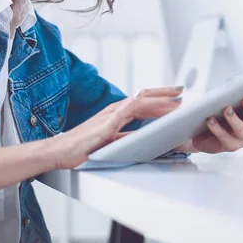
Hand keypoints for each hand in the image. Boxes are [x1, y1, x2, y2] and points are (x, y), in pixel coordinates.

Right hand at [51, 86, 182, 168]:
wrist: (60, 151)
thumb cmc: (82, 148)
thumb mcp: (110, 142)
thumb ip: (126, 137)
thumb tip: (145, 138)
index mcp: (117, 113)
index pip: (142, 101)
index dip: (160, 97)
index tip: (175, 96)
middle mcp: (115, 110)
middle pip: (145, 96)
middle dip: (165, 93)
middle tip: (182, 91)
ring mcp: (111, 115)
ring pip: (141, 101)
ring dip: (160, 100)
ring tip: (176, 100)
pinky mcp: (107, 123)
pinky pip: (128, 111)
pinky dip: (143, 107)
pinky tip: (153, 106)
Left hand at [175, 86, 242, 153]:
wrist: (205, 136)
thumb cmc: (221, 118)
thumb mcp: (230, 105)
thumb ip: (236, 96)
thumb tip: (238, 85)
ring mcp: (242, 139)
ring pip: (240, 129)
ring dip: (233, 118)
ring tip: (227, 109)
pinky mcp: (230, 146)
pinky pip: (224, 137)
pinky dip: (217, 128)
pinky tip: (211, 120)